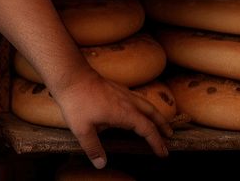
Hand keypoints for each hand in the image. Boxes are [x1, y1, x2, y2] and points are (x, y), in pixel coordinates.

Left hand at [51, 68, 170, 168]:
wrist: (70, 75)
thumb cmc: (76, 101)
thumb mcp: (82, 128)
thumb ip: (92, 147)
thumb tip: (101, 164)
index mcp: (124, 113)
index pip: (147, 130)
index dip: (157, 142)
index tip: (163, 152)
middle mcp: (127, 101)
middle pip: (152, 113)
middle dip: (162, 125)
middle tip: (170, 134)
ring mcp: (121, 92)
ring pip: (145, 102)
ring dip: (155, 113)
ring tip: (159, 120)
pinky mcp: (114, 86)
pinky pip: (135, 96)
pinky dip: (142, 104)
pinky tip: (136, 106)